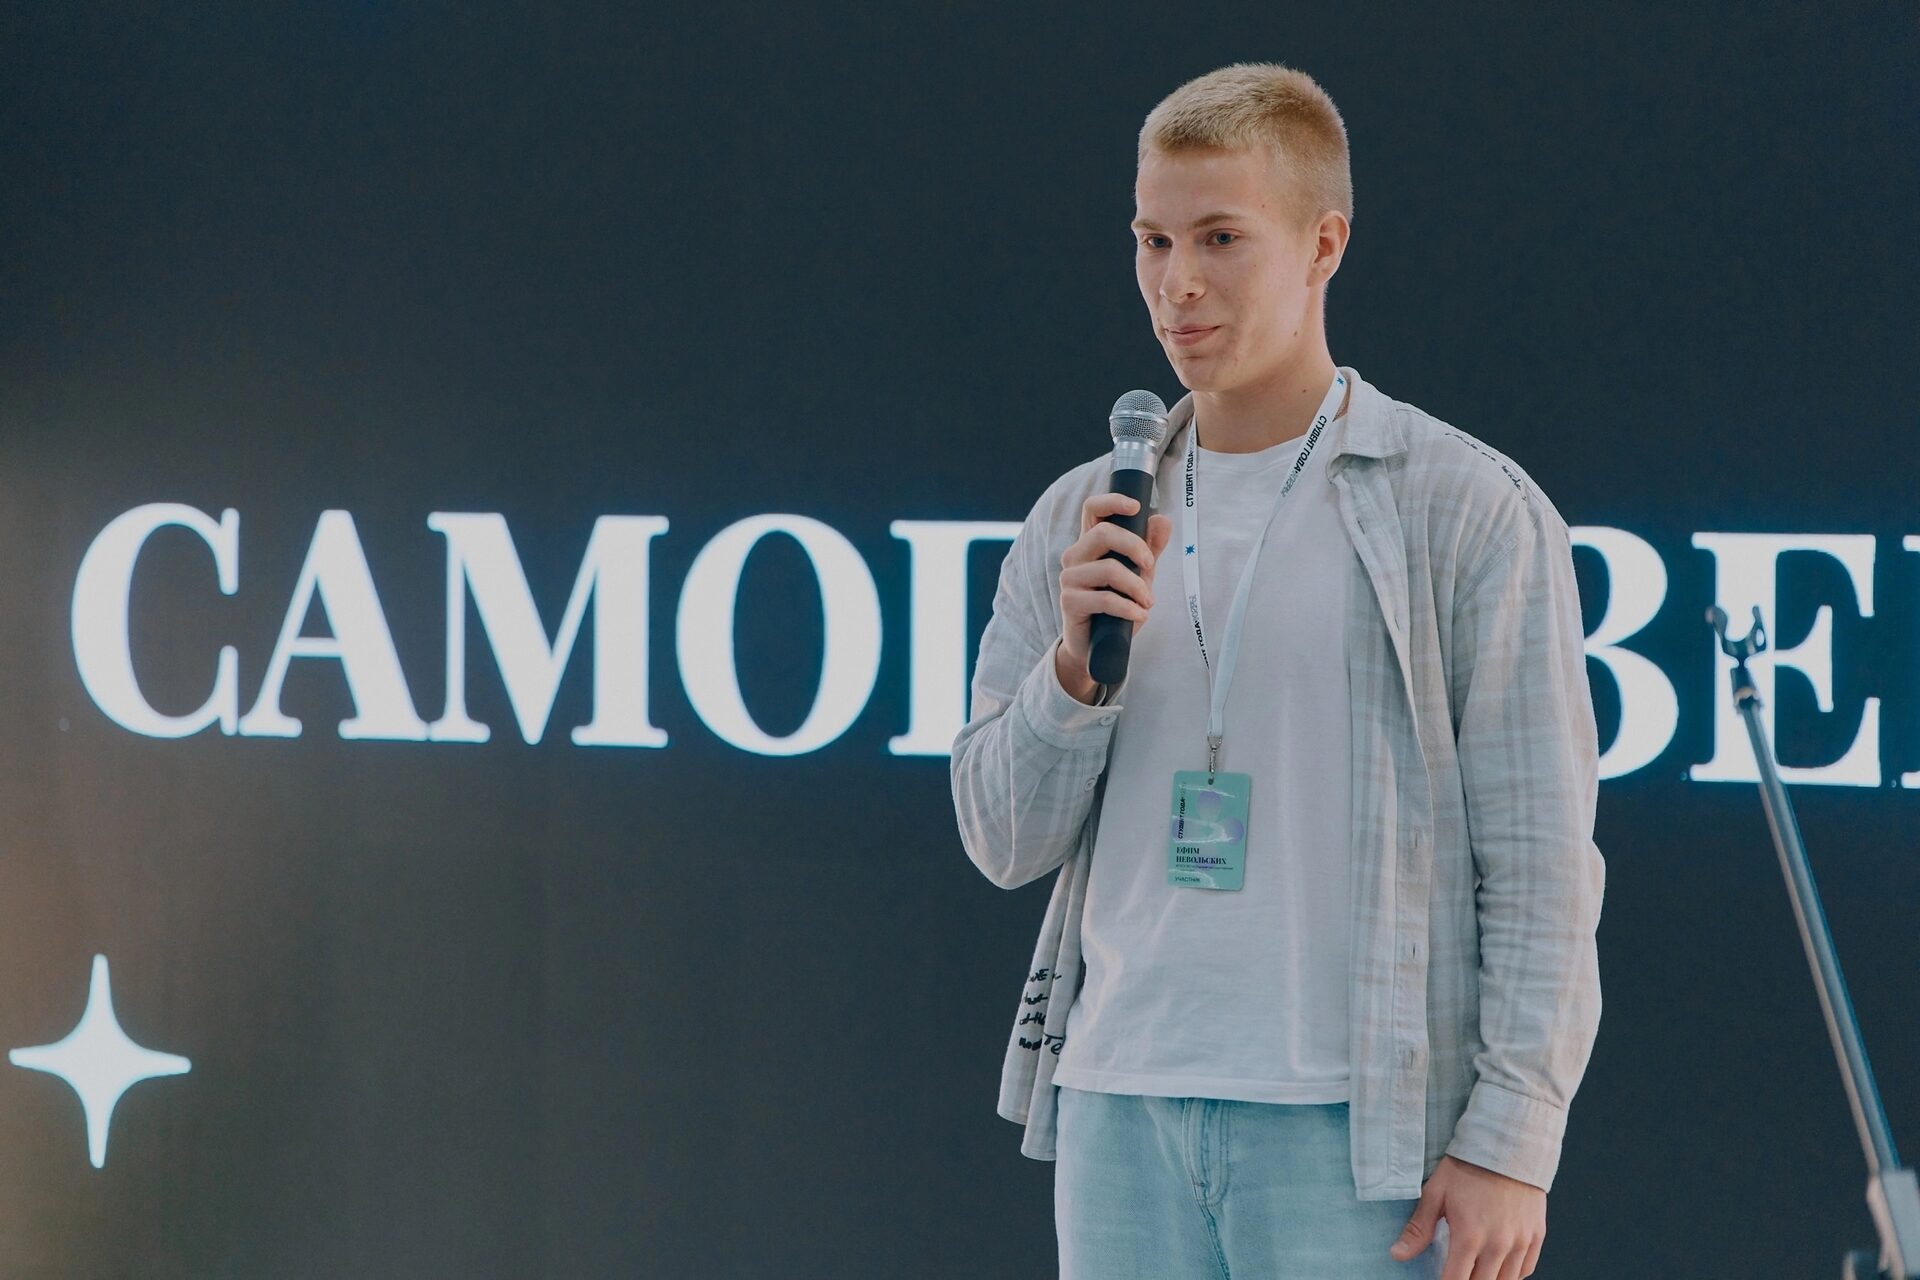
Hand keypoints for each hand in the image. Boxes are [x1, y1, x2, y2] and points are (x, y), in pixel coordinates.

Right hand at [1055, 493, 1173, 702]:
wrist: (1096, 646)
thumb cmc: (1116, 605)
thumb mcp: (1139, 574)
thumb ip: (1150, 548)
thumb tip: (1162, 520)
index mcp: (1090, 543)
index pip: (1092, 509)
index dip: (1112, 502)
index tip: (1136, 507)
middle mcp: (1075, 556)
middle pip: (1103, 533)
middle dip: (1135, 547)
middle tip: (1151, 567)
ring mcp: (1069, 578)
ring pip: (1108, 569)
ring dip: (1137, 587)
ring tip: (1148, 602)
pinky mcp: (1069, 602)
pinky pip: (1106, 599)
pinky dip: (1129, 608)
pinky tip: (1139, 616)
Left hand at [1389, 1154, 1545, 1279]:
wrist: (1507, 1145)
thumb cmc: (1468, 1166)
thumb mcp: (1436, 1193)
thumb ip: (1418, 1229)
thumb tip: (1397, 1255)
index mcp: (1469, 1236)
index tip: (1438, 1279)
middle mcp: (1498, 1245)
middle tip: (1455, 1271)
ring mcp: (1520, 1242)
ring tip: (1474, 1271)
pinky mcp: (1536, 1236)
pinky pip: (1526, 1269)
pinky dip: (1511, 1274)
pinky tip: (1498, 1267)